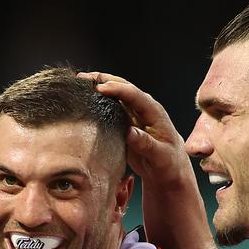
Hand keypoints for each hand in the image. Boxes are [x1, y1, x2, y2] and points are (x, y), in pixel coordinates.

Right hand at [78, 71, 190, 187]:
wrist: (169, 169)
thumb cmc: (169, 163)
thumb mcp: (160, 157)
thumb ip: (146, 144)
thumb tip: (130, 132)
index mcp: (154, 112)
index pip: (135, 95)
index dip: (117, 90)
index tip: (100, 89)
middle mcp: (143, 109)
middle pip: (123, 88)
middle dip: (104, 80)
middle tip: (82, 78)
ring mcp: (134, 115)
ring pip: (115, 96)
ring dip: (99, 88)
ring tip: (79, 84)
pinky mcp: (126, 123)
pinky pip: (111, 108)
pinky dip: (98, 102)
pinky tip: (86, 101)